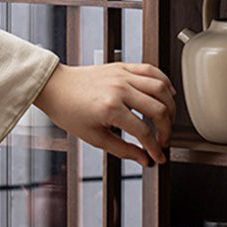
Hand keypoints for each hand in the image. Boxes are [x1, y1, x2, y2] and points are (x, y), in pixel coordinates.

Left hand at [33, 62, 176, 166]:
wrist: (55, 87)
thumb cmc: (68, 111)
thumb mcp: (94, 137)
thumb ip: (123, 150)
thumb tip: (144, 159)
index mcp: (110, 108)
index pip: (144, 132)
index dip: (155, 148)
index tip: (158, 156)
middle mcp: (119, 89)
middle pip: (158, 109)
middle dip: (167, 129)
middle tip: (164, 140)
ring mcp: (122, 75)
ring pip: (161, 88)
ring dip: (171, 106)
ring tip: (169, 120)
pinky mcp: (123, 66)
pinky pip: (152, 70)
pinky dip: (164, 82)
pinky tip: (167, 94)